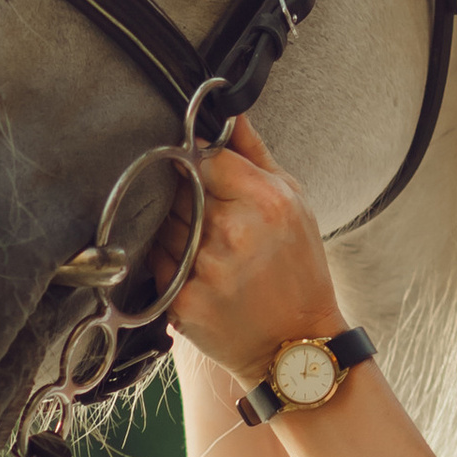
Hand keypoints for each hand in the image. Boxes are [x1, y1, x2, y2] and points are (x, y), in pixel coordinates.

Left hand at [159, 117, 344, 387]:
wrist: (293, 345)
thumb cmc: (299, 271)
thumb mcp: (295, 203)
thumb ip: (256, 154)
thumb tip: (230, 111)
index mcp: (265, 201)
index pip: (204, 156)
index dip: (199, 162)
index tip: (203, 172)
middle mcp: (233, 232)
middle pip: (179, 188)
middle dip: (187, 197)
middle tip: (210, 216)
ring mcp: (205, 268)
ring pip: (164, 224)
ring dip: (177, 230)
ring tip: (209, 248)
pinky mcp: (183, 299)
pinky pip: (157, 261)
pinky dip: (170, 262)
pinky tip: (199, 272)